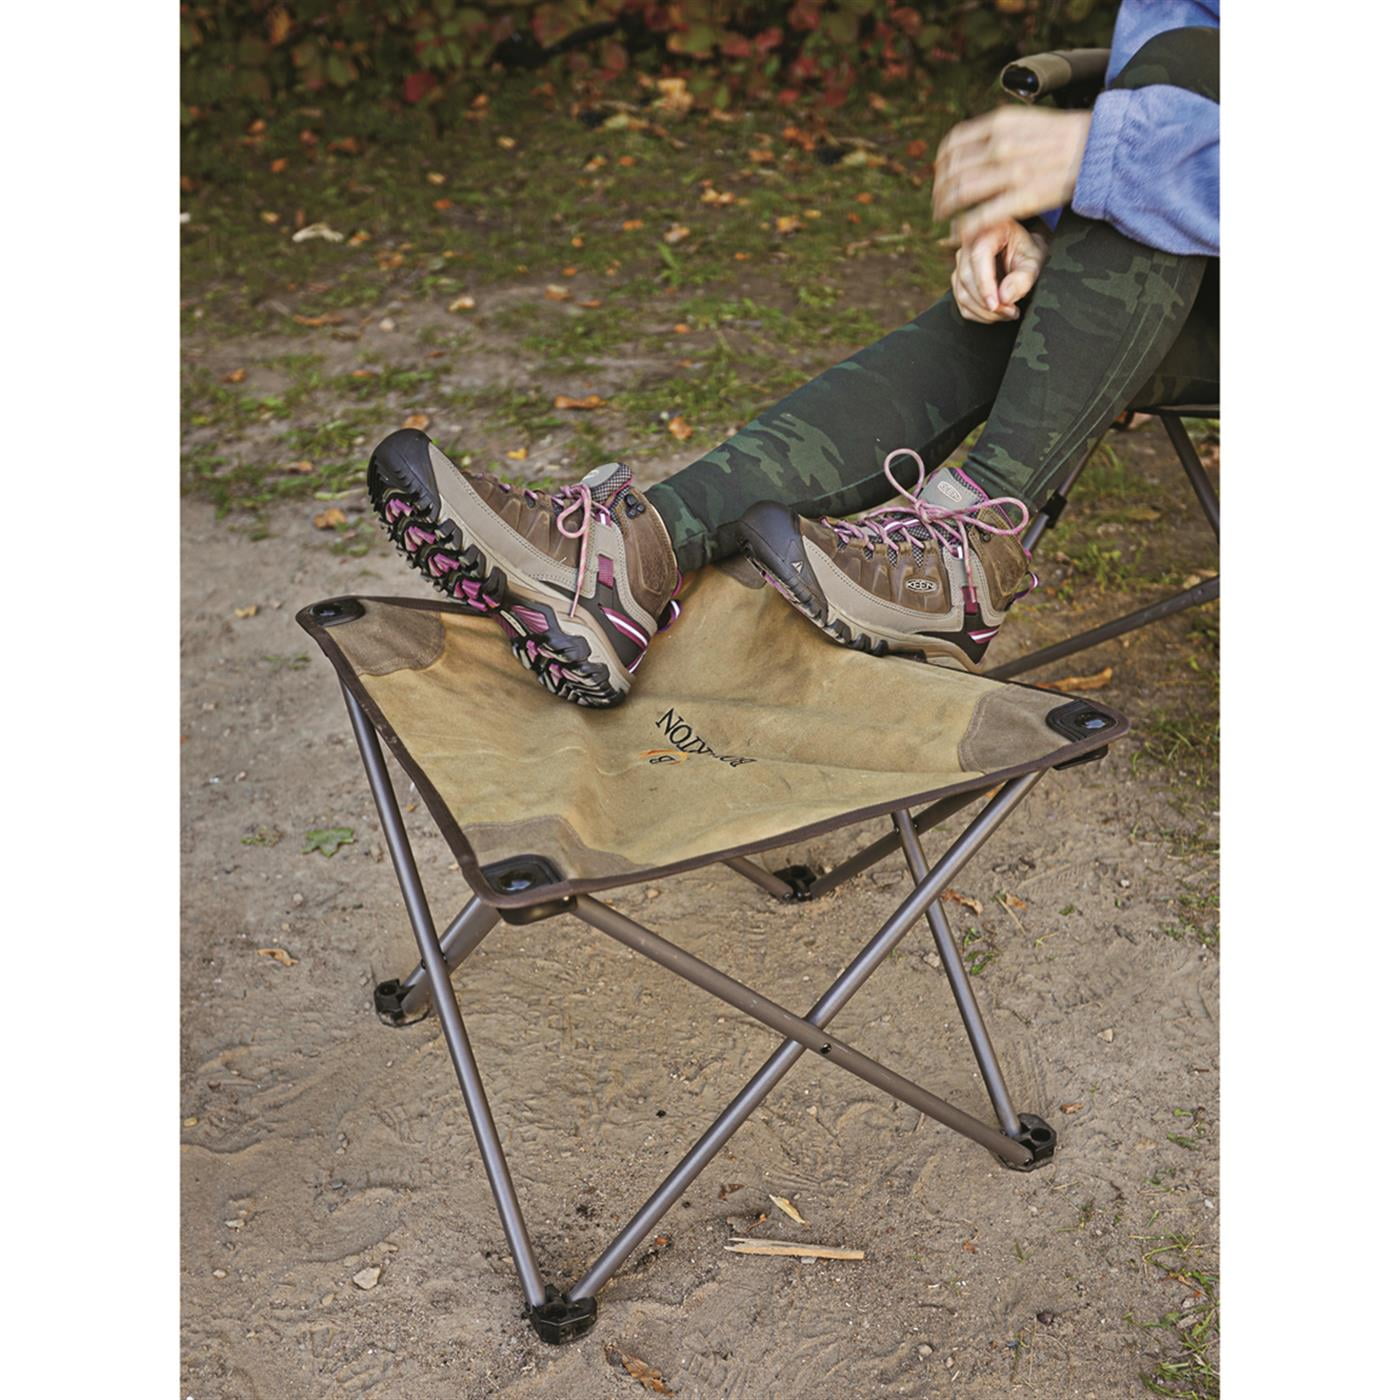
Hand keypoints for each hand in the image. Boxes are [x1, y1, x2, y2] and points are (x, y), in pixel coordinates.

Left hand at [934, 106, 1090, 244]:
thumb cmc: (1066, 136)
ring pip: (960, 194)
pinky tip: (959, 235)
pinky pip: (980, 217)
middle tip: (937, 204)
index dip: (941, 165)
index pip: (953, 145)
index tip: (940, 177)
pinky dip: (964, 228)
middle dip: (939, 191)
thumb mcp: (1027, 120)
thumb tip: (976, 144)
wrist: (1099, 147)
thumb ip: (1000, 131)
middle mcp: (1000, 146)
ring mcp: (1010, 173)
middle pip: (952, 172)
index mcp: (1000, 124)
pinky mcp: (1022, 198)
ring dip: (945, 209)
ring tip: (942, 218)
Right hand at [952, 219, 1047, 323]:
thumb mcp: (1034, 260)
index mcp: (987, 230)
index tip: (996, 305)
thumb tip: (1005, 297)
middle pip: (967, 278)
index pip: (978, 258)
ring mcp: (960, 262)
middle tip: (1011, 312)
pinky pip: (961, 302)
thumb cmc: (1028, 250)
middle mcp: (968, 243)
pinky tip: (995, 313)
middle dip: (987, 303)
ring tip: (1006, 313)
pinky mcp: (958, 278)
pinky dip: (977, 313)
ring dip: (983, 311)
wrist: (1021, 248)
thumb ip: (1024, 277)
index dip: (985, 285)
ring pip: (962, 293)